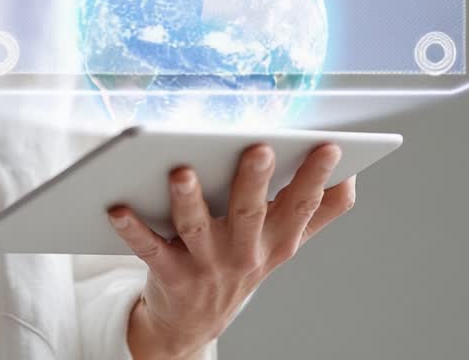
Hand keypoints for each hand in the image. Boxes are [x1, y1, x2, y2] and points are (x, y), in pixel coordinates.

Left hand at [108, 143, 356, 358]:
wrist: (193, 323)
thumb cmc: (239, 266)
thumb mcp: (283, 245)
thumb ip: (317, 212)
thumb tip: (352, 175)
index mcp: (276, 240)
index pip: (302, 206)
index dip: (317, 177)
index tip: (329, 147)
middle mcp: (244, 253)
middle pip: (250, 212)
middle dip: (255, 180)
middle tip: (258, 148)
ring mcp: (206, 265)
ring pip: (196, 228)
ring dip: (188, 199)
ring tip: (181, 172)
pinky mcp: (169, 274)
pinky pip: (148, 248)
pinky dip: (131, 228)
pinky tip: (116, 207)